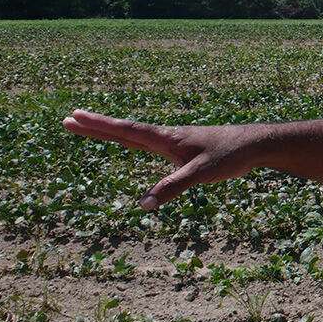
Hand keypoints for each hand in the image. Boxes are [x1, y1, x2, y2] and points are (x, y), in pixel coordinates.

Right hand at [62, 109, 264, 209]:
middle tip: (68, 118)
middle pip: (123, 130)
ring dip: (110, 131)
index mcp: (165, 138)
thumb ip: (173, 187)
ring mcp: (172, 142)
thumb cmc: (230, 155)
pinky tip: (130, 141)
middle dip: (95, 125)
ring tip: (88, 126)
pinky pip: (148, 144)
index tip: (74, 116)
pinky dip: (131, 140)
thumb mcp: (201, 173)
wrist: (254, 145)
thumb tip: (144, 204)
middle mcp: (165, 137)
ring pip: (134, 135)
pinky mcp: (181, 150)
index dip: (99, 125)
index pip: (125, 130)